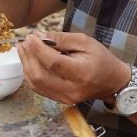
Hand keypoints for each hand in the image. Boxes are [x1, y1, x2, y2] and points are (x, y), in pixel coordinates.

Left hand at [16, 31, 130, 104]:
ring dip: (26, 64)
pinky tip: (28, 60)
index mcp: (82, 74)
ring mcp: (65, 98)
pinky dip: (30, 73)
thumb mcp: (85, 42)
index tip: (31, 36)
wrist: (112, 82)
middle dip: (29, 56)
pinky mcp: (60, 100)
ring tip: (23, 49)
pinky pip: (39, 88)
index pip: (53, 62)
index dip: (38, 49)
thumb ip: (61, 39)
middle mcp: (72, 90)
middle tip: (25, 41)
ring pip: (36, 83)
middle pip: (40, 75)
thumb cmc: (101, 59)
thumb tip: (38, 36)